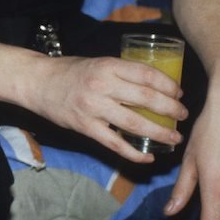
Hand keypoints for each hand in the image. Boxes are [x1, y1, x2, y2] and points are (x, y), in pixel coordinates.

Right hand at [18, 54, 187, 161]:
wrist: (37, 82)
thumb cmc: (69, 71)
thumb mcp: (97, 63)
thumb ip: (121, 73)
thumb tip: (153, 86)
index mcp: (107, 66)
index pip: (146, 74)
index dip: (168, 85)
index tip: (179, 94)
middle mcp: (102, 85)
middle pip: (146, 98)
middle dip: (170, 109)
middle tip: (183, 116)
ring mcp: (93, 108)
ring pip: (135, 122)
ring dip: (159, 132)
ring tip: (174, 137)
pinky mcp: (85, 127)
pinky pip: (115, 143)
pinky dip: (134, 153)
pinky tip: (148, 157)